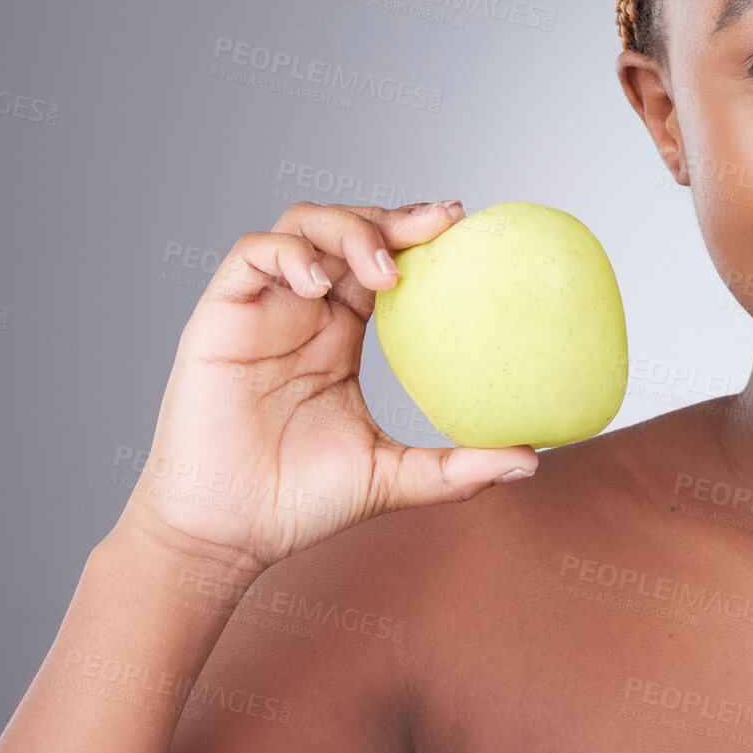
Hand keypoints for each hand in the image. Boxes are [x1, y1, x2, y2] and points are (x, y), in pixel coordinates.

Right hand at [117, 200, 539, 574]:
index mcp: (339, 335)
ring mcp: (262, 310)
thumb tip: (532, 460)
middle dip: (392, 217)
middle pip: (346, 229)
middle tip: (439, 225)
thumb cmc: (300, 504)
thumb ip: (458, 467)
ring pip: (300, 226)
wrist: (226, 535)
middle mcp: (303, 312)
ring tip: (382, 268)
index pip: (381, 262)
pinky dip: (288, 254)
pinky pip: (250, 256)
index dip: (417, 235)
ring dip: (346, 228)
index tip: (465, 225)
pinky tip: (320, 286)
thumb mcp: (393, 478)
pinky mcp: (220, 316)